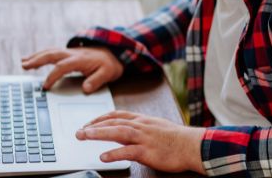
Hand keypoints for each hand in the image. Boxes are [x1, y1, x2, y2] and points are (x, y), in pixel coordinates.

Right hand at [21, 47, 123, 93]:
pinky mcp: (68, 53)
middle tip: (24, 66)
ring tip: (23, 62)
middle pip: (51, 55)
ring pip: (50, 52)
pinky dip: (41, 55)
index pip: (62, 67)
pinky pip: (52, 53)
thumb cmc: (109, 64)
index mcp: (80, 59)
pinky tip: (32, 59)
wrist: (114, 52)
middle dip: (37, 60)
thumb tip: (85, 89)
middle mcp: (72, 54)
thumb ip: (96, 81)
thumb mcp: (107, 73)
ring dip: (36, 57)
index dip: (52, 76)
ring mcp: (69, 52)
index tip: (45, 86)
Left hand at [76, 111, 205, 174]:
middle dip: (94, 125)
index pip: (116, 115)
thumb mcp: (154, 127)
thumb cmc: (175, 139)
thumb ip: (137, 128)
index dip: (100, 118)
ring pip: (118, 132)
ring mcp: (144, 138)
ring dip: (99, 133)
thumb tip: (121, 131)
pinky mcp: (148, 151)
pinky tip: (103, 157)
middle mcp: (141, 126)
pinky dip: (114, 153)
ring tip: (84, 136)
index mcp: (142, 120)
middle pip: (113, 121)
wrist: (192, 145)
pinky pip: (128, 151)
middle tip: (79, 131)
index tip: (88, 123)